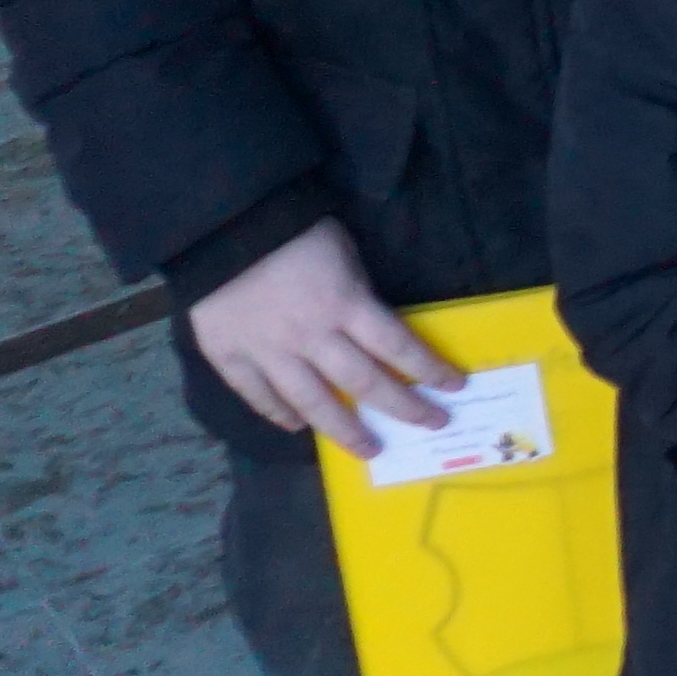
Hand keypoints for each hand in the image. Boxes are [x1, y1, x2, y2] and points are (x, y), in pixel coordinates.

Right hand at [186, 217, 458, 439]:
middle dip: (403, 408)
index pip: (398, 347)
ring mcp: (268, 352)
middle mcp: (312, 337)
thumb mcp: (346, 255)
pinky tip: (297, 427)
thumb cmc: (295, 232)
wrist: (223, 225)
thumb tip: (372, 333)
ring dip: (346, 431)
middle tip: (431, 424)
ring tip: (370, 450)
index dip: (430, 370)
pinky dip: (279, 414)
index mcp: (346, 305)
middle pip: (364, 383)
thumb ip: (358, 297)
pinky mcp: (229, 357)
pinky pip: (258, 396)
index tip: (454, 387)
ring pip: (313, 403)